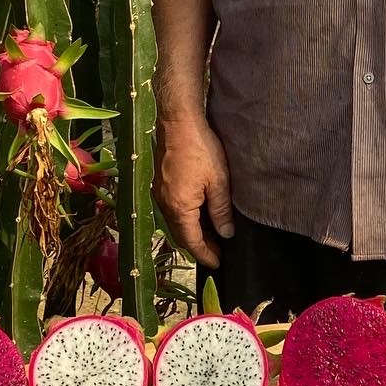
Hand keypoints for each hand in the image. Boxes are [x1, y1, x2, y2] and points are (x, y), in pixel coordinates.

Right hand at [153, 113, 234, 267]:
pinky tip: (201, 213)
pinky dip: (187, 217)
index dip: (205, 255)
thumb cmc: (200, 148)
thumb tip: (226, 234)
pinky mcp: (160, 183)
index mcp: (179, 208)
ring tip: (213, 234)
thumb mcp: (218, 181)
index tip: (218, 264)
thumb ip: (221, 211)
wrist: (177, 121)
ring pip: (176, 222)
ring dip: (193, 231)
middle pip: (181, 235)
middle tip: (219, 251)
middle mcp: (164, 205)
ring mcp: (159, 194)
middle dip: (199, 246)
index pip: (191, 241)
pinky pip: (173, 209)